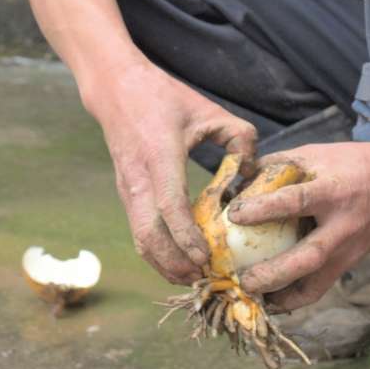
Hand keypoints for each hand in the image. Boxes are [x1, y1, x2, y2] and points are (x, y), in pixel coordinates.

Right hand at [85, 61, 257, 285]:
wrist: (116, 90)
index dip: (186, 235)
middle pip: (148, 234)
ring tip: (194, 278)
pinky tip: (180, 262)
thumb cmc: (164, 98)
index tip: (206, 256)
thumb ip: (239, 136)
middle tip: (203, 278)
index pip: (169, 204)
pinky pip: (139, 232)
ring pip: (140, 239)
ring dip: (164, 263)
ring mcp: (128, 190)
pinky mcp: (126, 196)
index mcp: (159, 156)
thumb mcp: (208, 109)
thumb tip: (253, 172)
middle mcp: (138, 178)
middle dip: (174, 262)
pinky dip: (158, 253)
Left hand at [226, 141, 369, 311]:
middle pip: (308, 258)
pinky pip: (319, 288)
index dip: (264, 208)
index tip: (233, 215)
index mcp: (333, 191)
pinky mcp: (348, 264)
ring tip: (253, 298)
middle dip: (274, 273)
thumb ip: (278, 165)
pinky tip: (270, 299)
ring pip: (315, 284)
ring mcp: (348, 250)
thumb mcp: (318, 153)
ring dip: (282, 296)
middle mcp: (342, 226)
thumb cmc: (354, 163)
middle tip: (244, 280)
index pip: (296, 201)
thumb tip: (237, 179)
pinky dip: (294, 298)